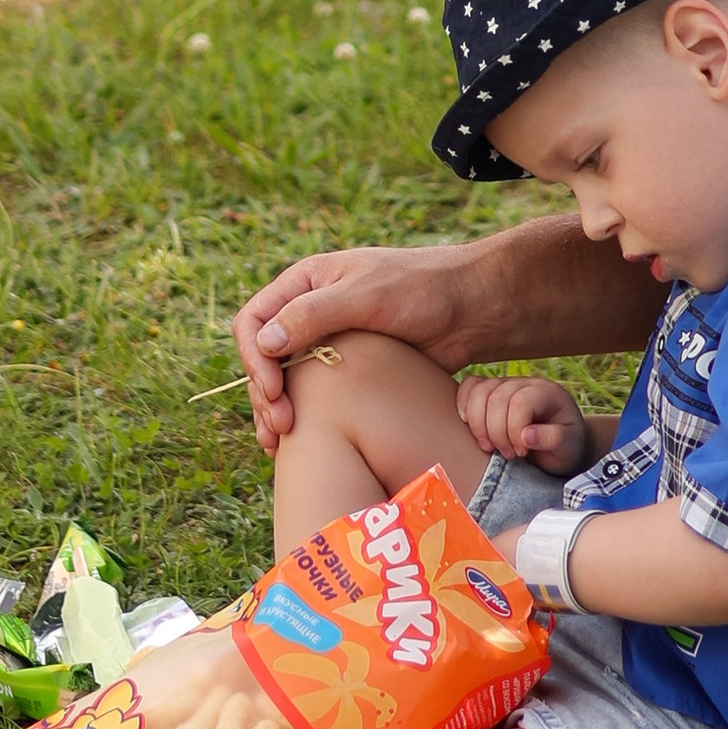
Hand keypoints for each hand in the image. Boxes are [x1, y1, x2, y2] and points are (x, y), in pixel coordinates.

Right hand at [233, 240, 484, 452]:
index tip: (274, 391)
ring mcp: (328, 342)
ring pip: (284, 380)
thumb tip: (265, 342)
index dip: (255, 358)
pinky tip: (299, 444)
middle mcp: (309, 312)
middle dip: (265, 393)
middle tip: (281, 428)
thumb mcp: (366, 296)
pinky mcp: (349, 370)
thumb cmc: (423, 289)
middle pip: (263, 357)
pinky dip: (302, 418)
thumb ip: (313, 315)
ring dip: (276, 411)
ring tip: (279, 445)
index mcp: (305, 283)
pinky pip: (312, 396)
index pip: (254, 322)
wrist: (473, 308)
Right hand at [457, 375, 593, 473]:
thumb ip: (552, 440)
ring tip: (489, 447)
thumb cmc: (564, 446)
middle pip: (496, 397)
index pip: (520, 402)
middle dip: (496, 432)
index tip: (521, 452)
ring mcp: (505, 384)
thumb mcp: (568, 447)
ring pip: (478, 391)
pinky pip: (468, 387)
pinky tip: (470, 428)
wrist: (559, 444)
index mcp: (548, 393)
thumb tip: (526, 436)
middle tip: (508, 455)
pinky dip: (463, 406)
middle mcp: (525, 383)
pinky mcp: (489, 391)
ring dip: (477, 424)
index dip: (514, 430)